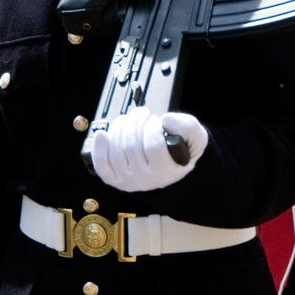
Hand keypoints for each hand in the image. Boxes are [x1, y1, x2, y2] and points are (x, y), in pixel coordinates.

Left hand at [89, 106, 208, 191]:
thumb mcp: (196, 136)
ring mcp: (128, 180)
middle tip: (142, 114)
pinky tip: (102, 135)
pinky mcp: (115, 178)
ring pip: (117, 151)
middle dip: (135, 122)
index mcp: (167, 170)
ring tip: (129, 120)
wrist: (171, 167)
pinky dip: (99, 150)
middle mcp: (146, 178)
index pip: (153, 146)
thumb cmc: (181, 151)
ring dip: (120, 128)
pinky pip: (102, 166)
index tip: (155, 120)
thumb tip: (165, 121)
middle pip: (132, 146)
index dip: (152, 128)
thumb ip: (187, 126)